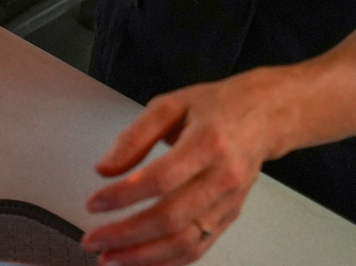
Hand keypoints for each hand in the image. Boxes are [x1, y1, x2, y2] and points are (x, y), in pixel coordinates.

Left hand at [81, 72, 287, 265]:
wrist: (261, 117)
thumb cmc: (215, 108)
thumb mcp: (169, 105)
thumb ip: (134, 136)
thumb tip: (105, 168)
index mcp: (207, 143)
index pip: (161, 179)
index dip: (124, 195)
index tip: (94, 203)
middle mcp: (222, 178)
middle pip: (172, 218)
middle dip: (126, 235)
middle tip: (94, 239)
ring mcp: (229, 202)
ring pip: (185, 242)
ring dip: (144, 257)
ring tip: (111, 258)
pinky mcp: (229, 218)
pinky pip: (198, 249)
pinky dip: (168, 262)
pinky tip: (141, 262)